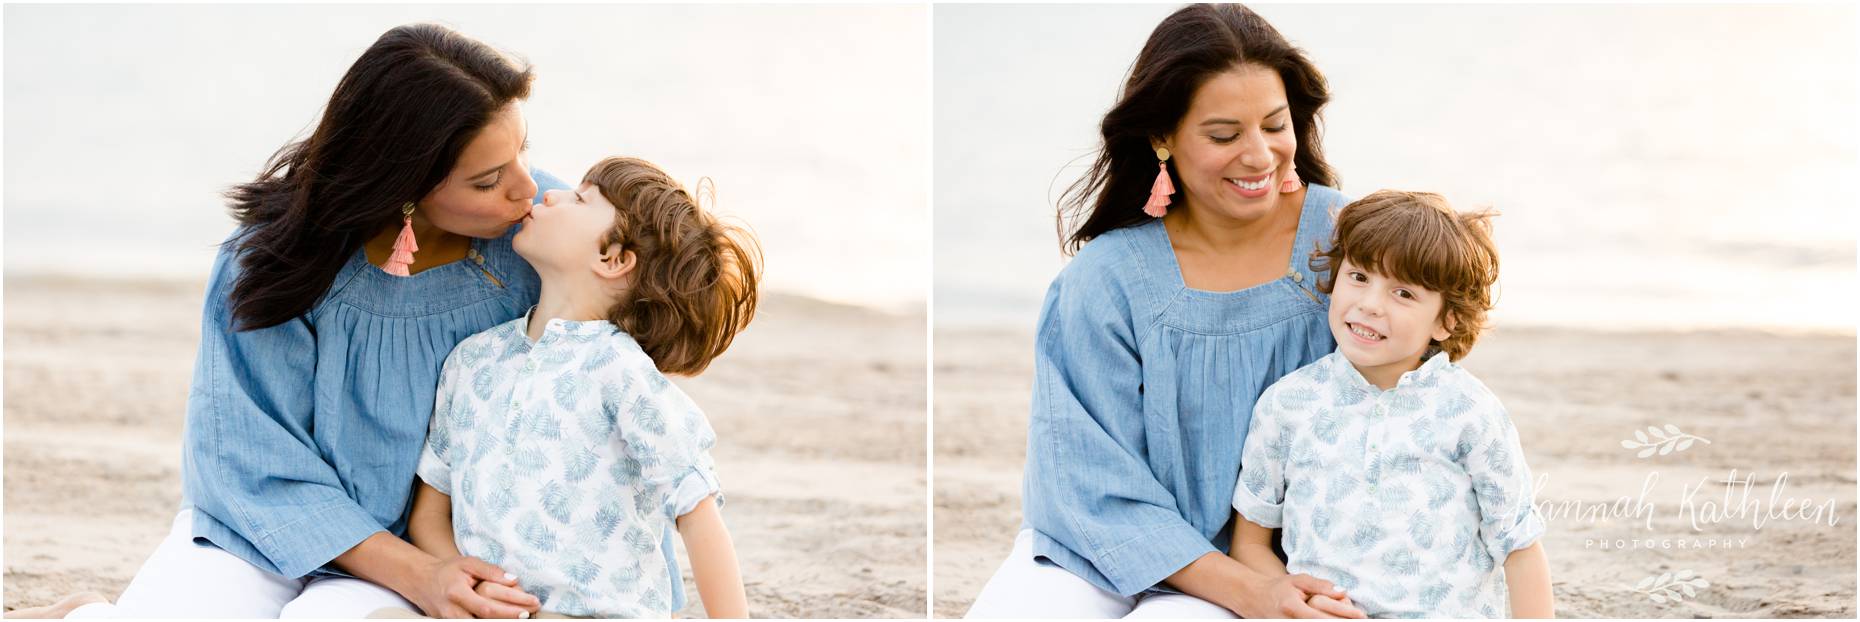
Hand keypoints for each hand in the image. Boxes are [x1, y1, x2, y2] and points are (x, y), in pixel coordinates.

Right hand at [409, 555, 531, 618]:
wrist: (422, 581)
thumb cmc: (448, 570)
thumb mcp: (468, 563)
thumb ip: (491, 571)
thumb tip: (514, 579)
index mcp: (457, 594)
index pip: (488, 607)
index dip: (511, 609)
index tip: (531, 604)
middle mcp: (453, 612)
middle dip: (511, 619)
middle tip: (531, 613)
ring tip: (521, 617)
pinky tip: (505, 618)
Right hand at [1246, 573, 1366, 618]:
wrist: (1255, 599)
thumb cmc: (1279, 588)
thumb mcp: (1298, 580)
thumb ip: (1320, 586)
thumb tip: (1342, 591)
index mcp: (1293, 608)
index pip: (1323, 617)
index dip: (1344, 617)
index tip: (1361, 615)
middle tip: (1361, 619)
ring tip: (1348, 620)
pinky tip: (1332, 620)